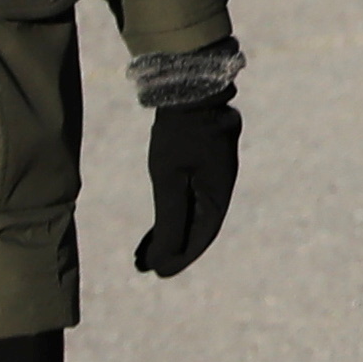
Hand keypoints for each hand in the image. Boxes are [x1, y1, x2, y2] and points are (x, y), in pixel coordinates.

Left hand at [134, 95, 241, 276]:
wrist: (190, 89)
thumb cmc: (180, 134)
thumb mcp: (169, 180)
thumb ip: (169, 221)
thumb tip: (165, 260)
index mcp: (218, 195)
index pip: (199, 237)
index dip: (179, 257)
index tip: (156, 272)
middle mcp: (220, 188)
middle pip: (195, 228)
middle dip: (171, 248)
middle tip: (143, 266)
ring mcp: (212, 175)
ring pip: (191, 213)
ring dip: (170, 232)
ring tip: (143, 250)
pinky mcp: (202, 164)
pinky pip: (188, 197)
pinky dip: (173, 212)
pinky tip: (158, 220)